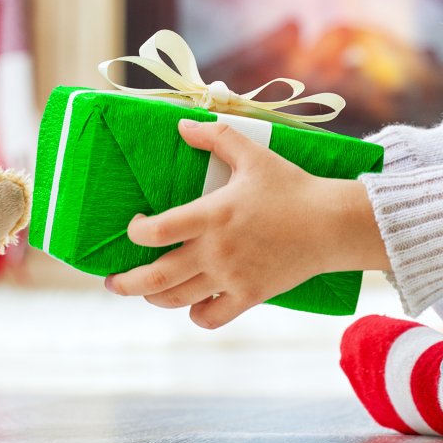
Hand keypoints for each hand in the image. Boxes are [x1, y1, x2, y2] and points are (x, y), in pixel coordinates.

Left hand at [102, 119, 385, 328]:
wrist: (332, 224)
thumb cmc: (292, 186)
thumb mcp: (253, 155)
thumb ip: (216, 137)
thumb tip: (182, 125)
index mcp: (212, 215)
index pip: (156, 231)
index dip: (135, 231)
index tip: (134, 225)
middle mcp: (216, 251)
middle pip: (156, 276)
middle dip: (126, 282)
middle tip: (111, 281)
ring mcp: (232, 277)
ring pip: (177, 299)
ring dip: (154, 298)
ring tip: (145, 291)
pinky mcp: (250, 296)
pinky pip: (211, 317)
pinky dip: (195, 315)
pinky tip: (192, 304)